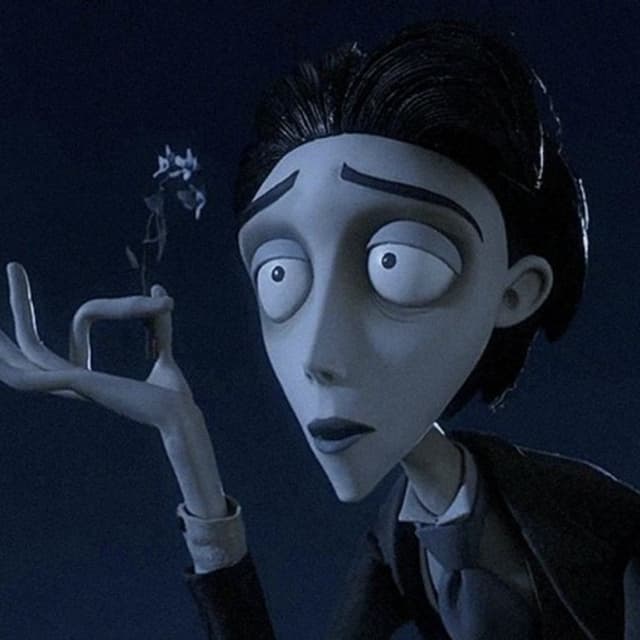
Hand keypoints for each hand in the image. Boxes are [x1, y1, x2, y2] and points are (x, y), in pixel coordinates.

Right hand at [0, 262, 197, 436]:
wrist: (180, 414)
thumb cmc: (173, 395)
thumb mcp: (160, 344)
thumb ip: (157, 321)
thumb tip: (161, 293)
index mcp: (86, 377)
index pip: (79, 327)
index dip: (107, 306)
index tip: (151, 301)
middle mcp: (72, 381)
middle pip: (33, 343)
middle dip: (21, 306)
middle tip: (14, 265)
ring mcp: (71, 384)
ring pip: (28, 352)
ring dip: (3, 340)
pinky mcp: (76, 382)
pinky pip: (31, 374)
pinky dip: (8, 363)